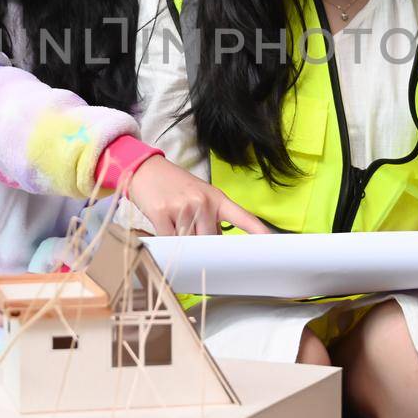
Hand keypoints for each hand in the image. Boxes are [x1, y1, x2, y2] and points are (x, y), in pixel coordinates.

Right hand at [124, 157, 269, 234]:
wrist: (145, 169)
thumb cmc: (175, 186)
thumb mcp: (200, 196)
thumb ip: (212, 219)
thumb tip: (217, 248)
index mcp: (217, 198)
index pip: (243, 218)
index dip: (259, 232)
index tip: (272, 244)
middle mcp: (203, 202)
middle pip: (209, 241)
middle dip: (201, 245)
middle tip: (190, 236)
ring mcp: (182, 207)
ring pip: (188, 243)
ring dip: (181, 242)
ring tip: (174, 223)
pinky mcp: (161, 213)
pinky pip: (169, 241)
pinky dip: (166, 242)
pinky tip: (162, 227)